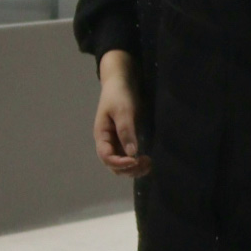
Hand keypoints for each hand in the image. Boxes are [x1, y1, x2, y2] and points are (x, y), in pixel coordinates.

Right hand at [93, 50, 148, 175]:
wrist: (122, 81)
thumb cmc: (119, 94)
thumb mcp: (123, 110)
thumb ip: (126, 130)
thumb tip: (132, 153)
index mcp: (101, 135)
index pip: (106, 157)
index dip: (119, 163)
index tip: (135, 160)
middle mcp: (107, 142)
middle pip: (113, 165)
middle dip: (128, 169)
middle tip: (146, 162)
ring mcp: (116, 141)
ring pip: (121, 164)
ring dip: (133, 168)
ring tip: (149, 163)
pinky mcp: (126, 139)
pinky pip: (129, 156)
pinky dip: (137, 162)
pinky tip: (148, 160)